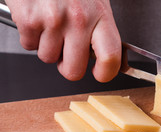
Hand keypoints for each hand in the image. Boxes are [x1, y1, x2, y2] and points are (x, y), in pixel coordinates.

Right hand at [5, 0, 120, 81]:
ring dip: (47, 46)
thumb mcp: (96, 2)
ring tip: (51, 25)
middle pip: (74, 71)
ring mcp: (53, 20)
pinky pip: (29, 46)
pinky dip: (31, 36)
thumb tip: (104, 59)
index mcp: (100, 15)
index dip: (105, 73)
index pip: (110, 57)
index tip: (99, 74)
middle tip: (67, 50)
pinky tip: (38, 19)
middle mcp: (78, 20)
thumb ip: (100, 31)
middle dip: (68, 65)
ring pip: (48, 58)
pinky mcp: (29, 19)